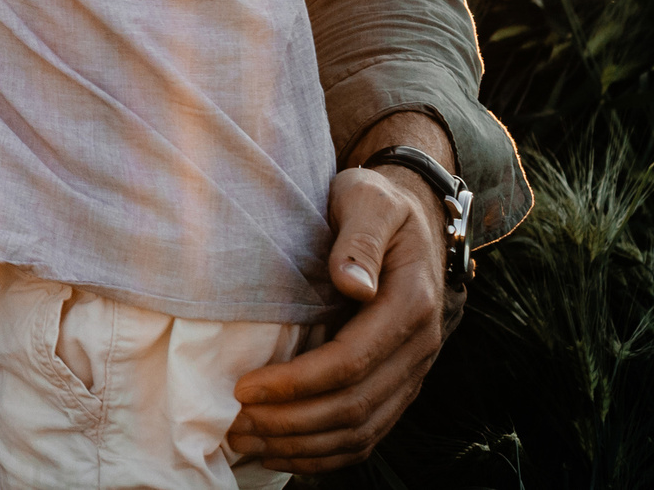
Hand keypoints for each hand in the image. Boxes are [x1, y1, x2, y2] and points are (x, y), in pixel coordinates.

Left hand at [228, 136, 451, 471]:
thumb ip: (360, 239)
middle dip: (291, 422)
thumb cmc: (379, 203)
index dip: (296, 382)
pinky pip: (369, 435)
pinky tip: (284, 452)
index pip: (350, 362)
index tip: (244, 388)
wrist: (415, 215)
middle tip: (234, 425)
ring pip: (363, 431)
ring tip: (248, 443)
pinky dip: (327, 453)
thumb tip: (351, 283)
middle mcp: (418, 348)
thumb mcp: (368, 201)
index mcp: (410, 305)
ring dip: (303, 445)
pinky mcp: (398, 385)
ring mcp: (412, 372)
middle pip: (354, 407)